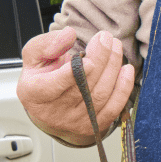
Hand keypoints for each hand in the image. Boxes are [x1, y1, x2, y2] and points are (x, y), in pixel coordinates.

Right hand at [16, 28, 134, 145]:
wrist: (50, 107)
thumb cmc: (41, 77)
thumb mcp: (33, 56)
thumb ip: (46, 43)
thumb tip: (69, 35)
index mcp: (34, 93)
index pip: (53, 87)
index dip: (72, 75)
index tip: (88, 60)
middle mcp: (54, 112)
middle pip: (82, 87)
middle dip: (99, 59)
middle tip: (106, 38)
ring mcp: (75, 122)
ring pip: (100, 95)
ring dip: (112, 68)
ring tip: (115, 46)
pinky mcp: (93, 126)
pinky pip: (113, 108)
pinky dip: (123, 88)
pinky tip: (126, 69)